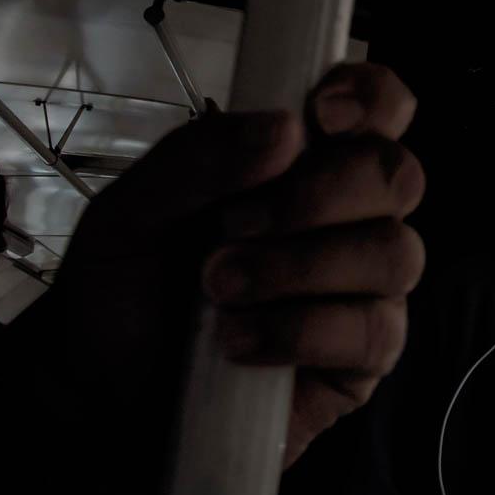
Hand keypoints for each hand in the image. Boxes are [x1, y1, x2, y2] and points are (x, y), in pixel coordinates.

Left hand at [52, 63, 424, 467]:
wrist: (95, 396)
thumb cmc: (121, 297)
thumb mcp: (130, 213)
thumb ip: (197, 159)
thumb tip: (284, 129)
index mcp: (302, 167)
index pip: (378, 109)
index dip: (371, 97)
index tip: (321, 113)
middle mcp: (348, 221)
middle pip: (399, 177)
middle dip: (322, 194)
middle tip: (238, 223)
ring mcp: (364, 291)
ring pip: (396, 253)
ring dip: (301, 267)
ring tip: (222, 290)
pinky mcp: (364, 359)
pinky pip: (374, 332)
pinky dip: (301, 330)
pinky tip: (241, 343)